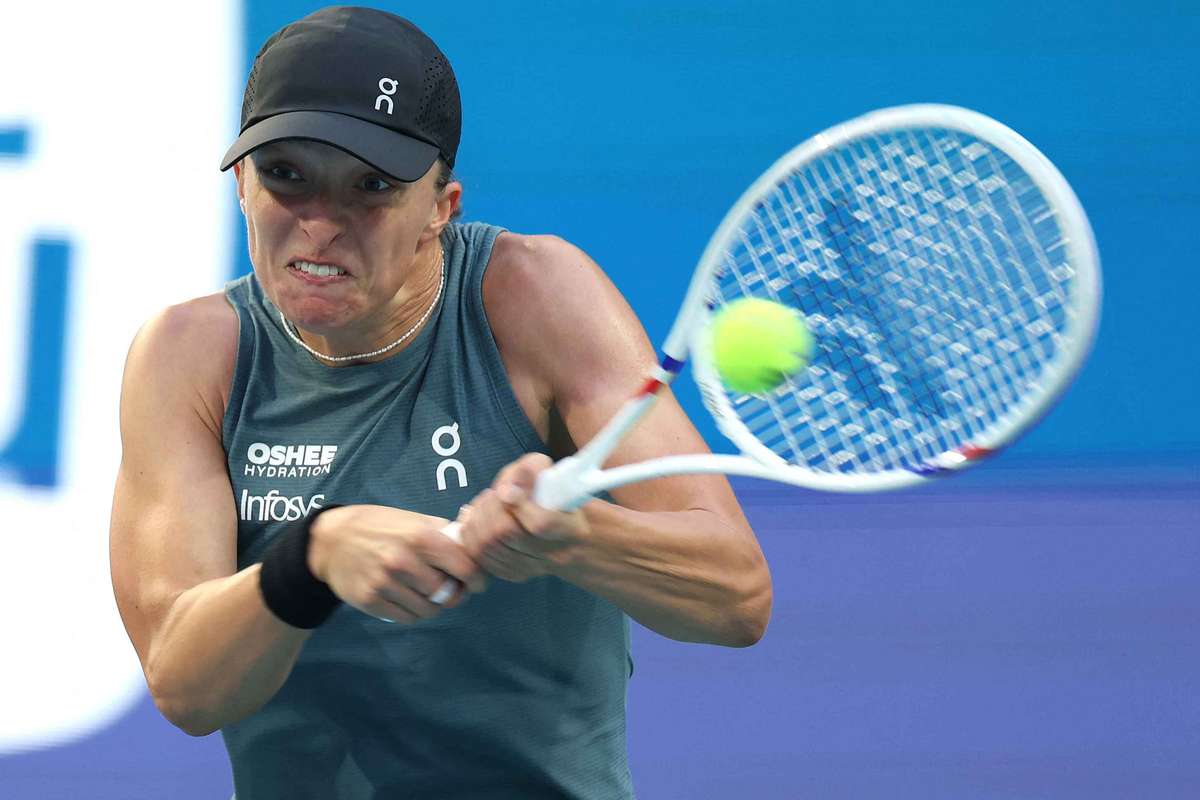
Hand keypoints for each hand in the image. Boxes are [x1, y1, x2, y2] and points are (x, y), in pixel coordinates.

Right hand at [308, 505, 485, 622]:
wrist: (331, 540)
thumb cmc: (379, 526)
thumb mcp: (413, 519)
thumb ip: (444, 533)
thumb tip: (475, 545)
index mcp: (420, 537)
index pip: (464, 567)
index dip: (476, 579)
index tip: (477, 583)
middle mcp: (403, 561)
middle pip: (448, 593)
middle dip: (455, 593)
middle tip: (452, 589)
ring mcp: (385, 583)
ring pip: (429, 609)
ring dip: (434, 605)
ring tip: (428, 593)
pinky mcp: (371, 601)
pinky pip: (408, 618)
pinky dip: (415, 612)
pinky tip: (409, 599)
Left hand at [456, 453, 587, 582]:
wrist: (574, 539)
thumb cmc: (562, 500)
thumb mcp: (554, 475)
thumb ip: (532, 470)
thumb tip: (508, 486)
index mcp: (570, 528)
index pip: (541, 522)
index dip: (518, 504)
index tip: (506, 489)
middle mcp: (553, 554)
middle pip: (505, 533)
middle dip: (491, 507)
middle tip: (494, 494)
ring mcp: (531, 569)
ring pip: (487, 546)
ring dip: (478, 518)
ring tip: (486, 504)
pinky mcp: (514, 574)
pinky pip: (479, 557)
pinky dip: (472, 535)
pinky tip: (480, 520)